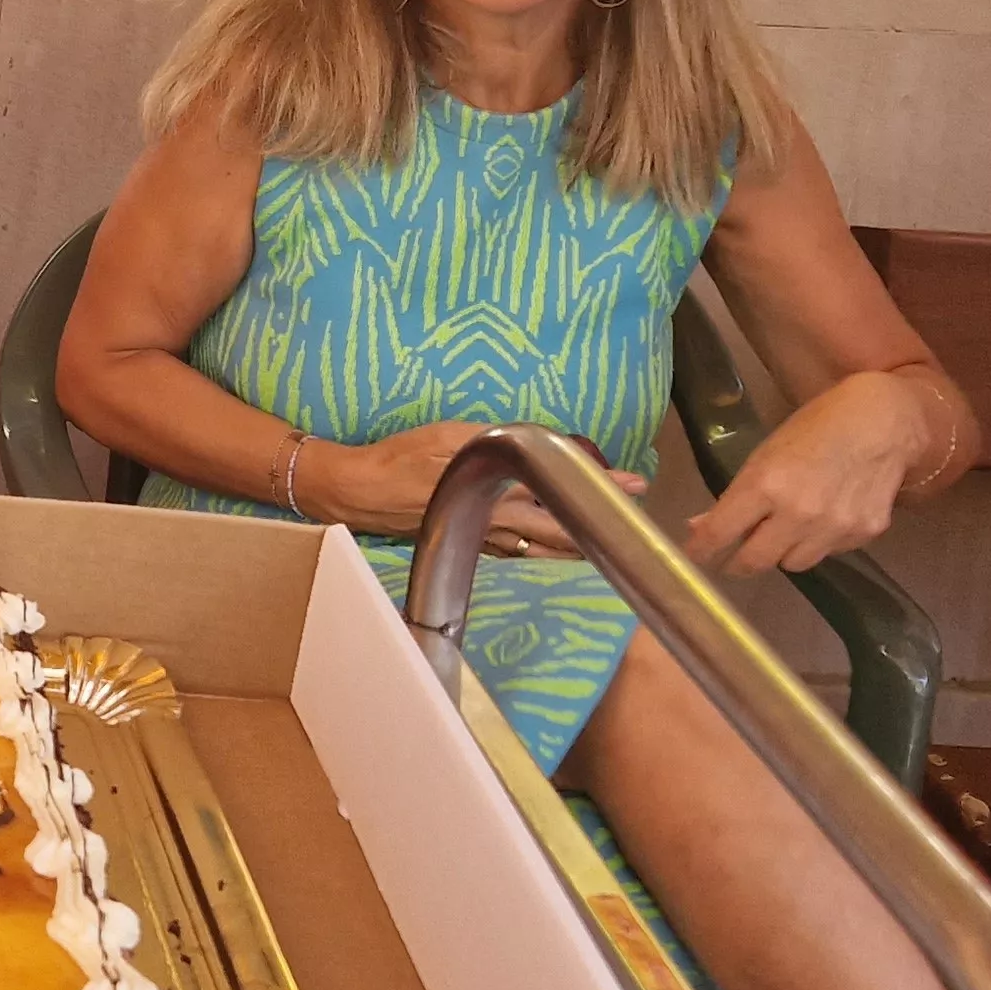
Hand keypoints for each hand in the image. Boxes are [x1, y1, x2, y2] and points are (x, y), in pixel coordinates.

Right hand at [299, 419, 647, 556]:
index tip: (633, 487)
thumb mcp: (448, 436)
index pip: (560, 492)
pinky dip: (541, 553)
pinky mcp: (466, 544)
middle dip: (597, 526)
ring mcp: (482, 539)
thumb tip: (535, 443)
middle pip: (560, 533)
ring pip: (541, 550)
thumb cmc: (399, 458)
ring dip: (573, 546)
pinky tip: (552, 553)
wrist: (357, 491)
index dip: (599, 490)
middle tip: (633, 524)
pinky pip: (516, 553)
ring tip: (606, 544)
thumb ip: (494, 441)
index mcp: (497, 493)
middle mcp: (496, 524)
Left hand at [684, 372, 928, 575]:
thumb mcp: (765, 454)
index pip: (720, 533)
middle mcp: (799, 513)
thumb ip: (735, 496)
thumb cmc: (816, 428)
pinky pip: (828, 553)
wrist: (884, 421)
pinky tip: (825, 518)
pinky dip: (818, 543)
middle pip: (755, 562)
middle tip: (732, 560)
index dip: (701, 550)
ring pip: (793, 564)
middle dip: (737, 564)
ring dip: (781, 553)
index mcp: (766, 485)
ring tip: (784, 532)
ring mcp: (835, 527)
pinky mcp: (864, 534)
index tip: (695, 556)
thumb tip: (699, 527)